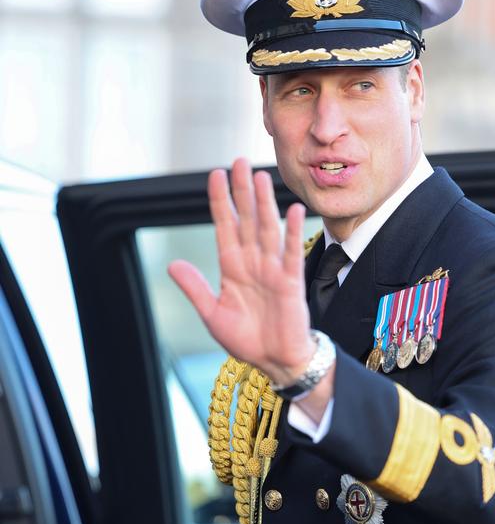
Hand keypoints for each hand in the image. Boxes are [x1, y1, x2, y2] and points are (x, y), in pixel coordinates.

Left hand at [168, 157, 313, 386]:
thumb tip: (173, 265)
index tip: (215, 175)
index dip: (219, 202)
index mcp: (232, 269)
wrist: (275, 362)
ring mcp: (273, 269)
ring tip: (259, 176)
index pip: (224, 227)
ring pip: (266, 229)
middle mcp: (252, 263)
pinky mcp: (291, 281)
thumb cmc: (247, 340)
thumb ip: (195, 288)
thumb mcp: (213, 315)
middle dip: (241, 191)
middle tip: (238, 162)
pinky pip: (291, 252)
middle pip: (246, 220)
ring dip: (263, 203)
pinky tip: (291, 209)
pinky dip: (291, 231)